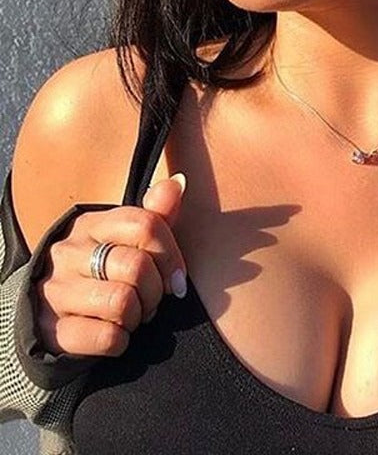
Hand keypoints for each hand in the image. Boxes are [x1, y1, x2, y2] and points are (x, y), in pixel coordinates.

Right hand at [33, 173, 188, 356]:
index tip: (177, 278)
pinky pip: (106, 337)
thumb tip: (180, 182)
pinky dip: (121, 340)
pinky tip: (116, 333)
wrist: (51, 310)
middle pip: (137, 266)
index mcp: (94, 224)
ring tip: (133, 314)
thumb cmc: (105, 267)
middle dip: (156, 291)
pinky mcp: (53, 330)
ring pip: (122, 302)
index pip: (146, 225)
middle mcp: (70, 253)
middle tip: (152, 300)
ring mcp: (57, 291)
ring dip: (138, 316)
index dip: (172, 256)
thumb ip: (157, 213)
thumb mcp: (129, 237)